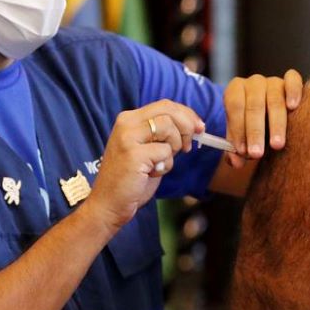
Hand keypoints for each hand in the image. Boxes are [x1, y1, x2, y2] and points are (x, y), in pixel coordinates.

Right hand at [83, 100, 204, 233]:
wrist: (109, 203)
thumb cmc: (132, 178)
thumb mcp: (148, 148)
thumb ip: (164, 134)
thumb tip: (194, 125)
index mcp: (129, 119)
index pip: (165, 105)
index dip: (187, 114)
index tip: (200, 128)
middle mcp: (126, 123)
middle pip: (168, 111)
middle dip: (187, 127)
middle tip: (187, 147)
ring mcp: (128, 137)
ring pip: (168, 128)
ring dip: (174, 147)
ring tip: (162, 163)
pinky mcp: (133, 154)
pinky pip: (165, 151)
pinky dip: (166, 165)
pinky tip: (153, 173)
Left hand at [222, 69, 303, 167]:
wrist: (266, 110)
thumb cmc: (251, 124)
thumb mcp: (240, 135)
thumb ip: (235, 149)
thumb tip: (236, 162)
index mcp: (235, 89)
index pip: (235, 106)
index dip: (238, 129)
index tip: (242, 150)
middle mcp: (254, 82)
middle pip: (254, 105)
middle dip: (255, 132)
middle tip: (256, 154)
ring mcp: (273, 80)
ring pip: (275, 99)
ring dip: (276, 124)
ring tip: (276, 145)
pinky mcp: (291, 80)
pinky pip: (293, 79)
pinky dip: (293, 91)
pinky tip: (293, 107)